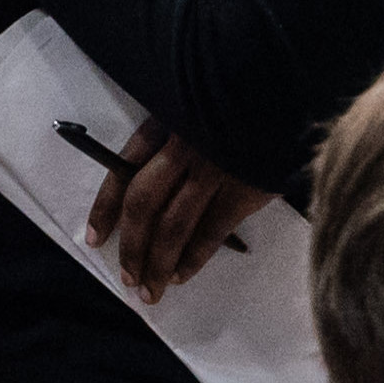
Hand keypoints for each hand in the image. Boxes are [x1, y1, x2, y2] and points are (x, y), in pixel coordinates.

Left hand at [85, 116, 267, 302]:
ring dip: (157, 262)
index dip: (105, 207)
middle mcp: (182, 147)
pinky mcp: (242, 190)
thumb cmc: (242, 99)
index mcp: (167, 120)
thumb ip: (177, 136)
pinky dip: (193, 259)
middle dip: (131, 245)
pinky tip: (180, 275)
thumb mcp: (198, 104)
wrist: (288, 92)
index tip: (94, 238)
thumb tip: (157, 186)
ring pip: (172, 225)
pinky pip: (209, 233)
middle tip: (127, 275)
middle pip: (142, 203)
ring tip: (150, 289)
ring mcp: (212, 170)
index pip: (124, 167)